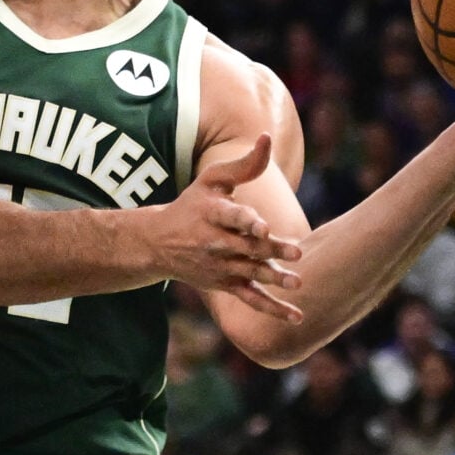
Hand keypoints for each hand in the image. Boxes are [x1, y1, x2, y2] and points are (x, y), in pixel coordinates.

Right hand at [141, 133, 304, 321]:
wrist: (157, 244)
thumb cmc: (191, 206)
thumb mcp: (211, 180)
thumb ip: (243, 165)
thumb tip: (267, 138)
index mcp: (212, 214)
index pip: (231, 217)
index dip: (246, 222)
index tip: (262, 226)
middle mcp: (215, 242)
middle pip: (247, 248)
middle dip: (271, 251)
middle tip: (296, 252)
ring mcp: (221, 266)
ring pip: (251, 274)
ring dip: (274, 280)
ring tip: (296, 282)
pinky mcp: (225, 284)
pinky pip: (251, 299)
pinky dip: (273, 309)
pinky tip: (297, 317)